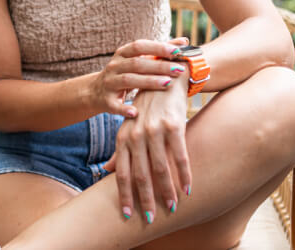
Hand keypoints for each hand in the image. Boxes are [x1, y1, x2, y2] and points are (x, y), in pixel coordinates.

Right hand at [92, 38, 188, 117]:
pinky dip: (124, 108)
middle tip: (179, 70)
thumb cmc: (124, 74)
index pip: (139, 46)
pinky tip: (136, 111)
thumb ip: (159, 51)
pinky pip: (115, 105)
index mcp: (122, 54)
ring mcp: (109, 83)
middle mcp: (114, 66)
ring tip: (167, 83)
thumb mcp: (137, 60)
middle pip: (137, 64)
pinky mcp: (106, 100)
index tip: (176, 51)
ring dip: (148, 82)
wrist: (96, 91)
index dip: (157, 47)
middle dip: (159, 66)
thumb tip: (184, 42)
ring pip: (128, 80)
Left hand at [102, 71, 190, 223]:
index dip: (124, 195)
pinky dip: (185, 174)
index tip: (127, 214)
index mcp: (123, 137)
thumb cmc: (147, 107)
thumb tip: (106, 172)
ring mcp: (154, 130)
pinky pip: (180, 155)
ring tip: (172, 207)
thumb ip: (119, 151)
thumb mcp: (128, 126)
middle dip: (146, 199)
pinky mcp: (173, 125)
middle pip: (140, 174)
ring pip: (161, 168)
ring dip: (167, 191)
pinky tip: (189, 189)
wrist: (165, 77)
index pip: (122, 172)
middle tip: (151, 218)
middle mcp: (136, 134)